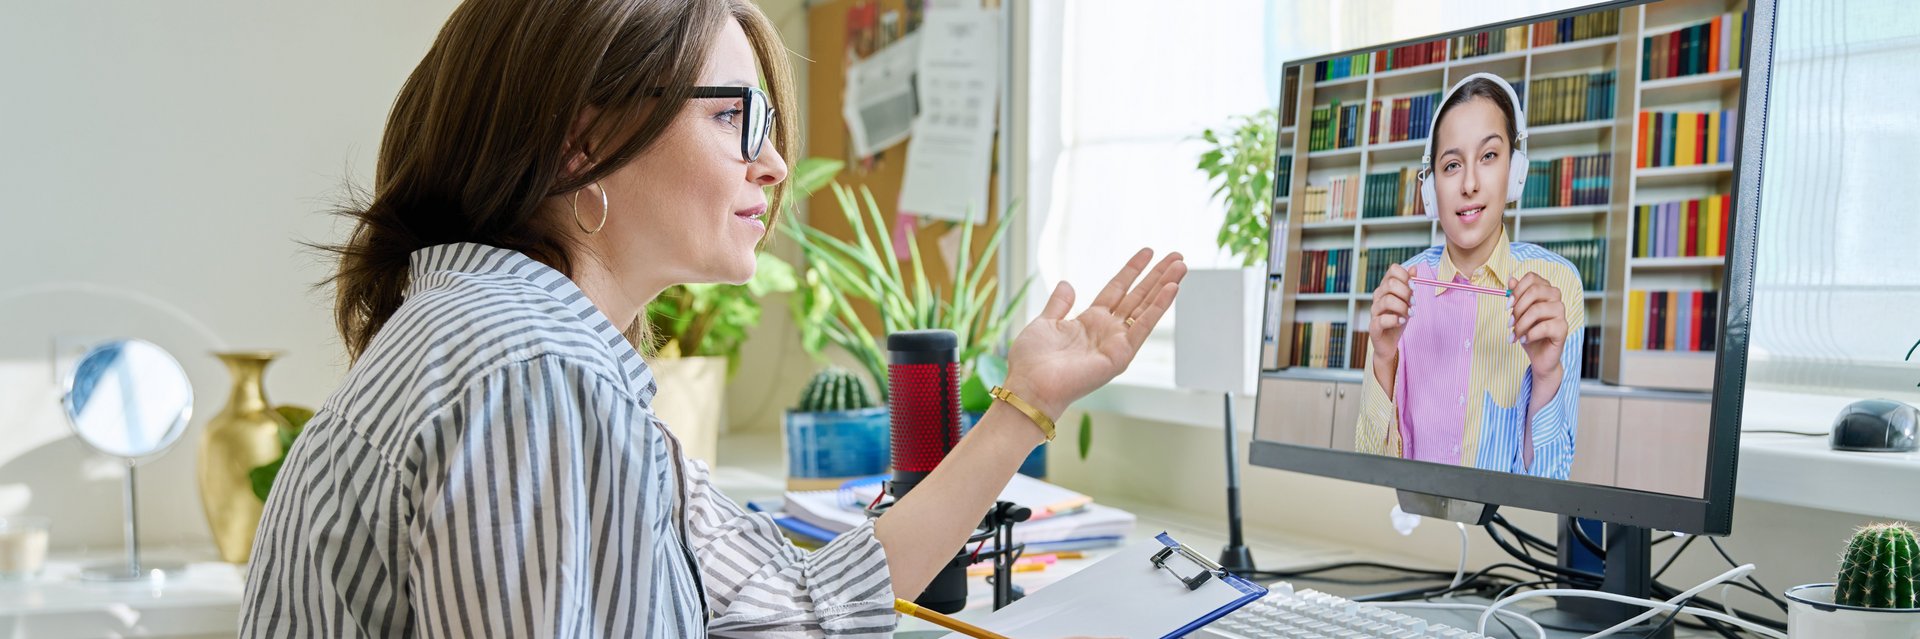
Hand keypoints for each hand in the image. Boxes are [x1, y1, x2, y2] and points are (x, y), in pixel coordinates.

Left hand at [1001, 249, 1185, 416]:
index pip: (1117, 289)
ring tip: (1181, 266)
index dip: (1132, 270)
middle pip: (1138, 296)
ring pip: (1146, 307)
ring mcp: (1116, 342)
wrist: (1030, 386)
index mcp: (1089, 322)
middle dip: (1157, 275)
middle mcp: (1107, 331)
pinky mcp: (1121, 354)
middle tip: (1177, 256)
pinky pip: (1144, 325)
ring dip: (1165, 286)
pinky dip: (1159, 307)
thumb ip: (1059, 304)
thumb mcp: (1045, 323)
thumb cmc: (1032, 361)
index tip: (1147, 252)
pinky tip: (1172, 288)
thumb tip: (1066, 284)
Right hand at [1367, 263, 1413, 388]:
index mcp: (1385, 287)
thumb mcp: (1407, 301)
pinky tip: (1401, 322)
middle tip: (1413, 303)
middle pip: (1391, 283)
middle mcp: (1377, 297)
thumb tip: (1414, 268)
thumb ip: (1409, 285)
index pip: (1393, 270)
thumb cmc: (1398, 320)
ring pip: (1387, 300)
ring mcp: (1374, 311)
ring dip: (1403, 307)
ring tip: (1410, 314)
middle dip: (1406, 292)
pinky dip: (1395, 320)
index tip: (1413, 287)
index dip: (1405, 276)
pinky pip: (1382, 319)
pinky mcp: (1373, 326)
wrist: (1390, 343)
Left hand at [1508, 272, 1568, 379]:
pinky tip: (1525, 340)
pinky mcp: (1564, 328)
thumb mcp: (1518, 314)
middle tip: (1510, 323)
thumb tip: (1511, 279)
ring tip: (1516, 334)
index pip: (1532, 277)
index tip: (1508, 306)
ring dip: (1521, 324)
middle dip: (1518, 308)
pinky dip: (1530, 335)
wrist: (1539, 356)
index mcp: (1545, 290)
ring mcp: (1561, 312)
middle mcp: (1556, 298)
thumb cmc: (1529, 332)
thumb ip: (1516, 296)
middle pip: (1535, 290)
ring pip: (1537, 309)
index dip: (1517, 290)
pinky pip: (1544, 326)